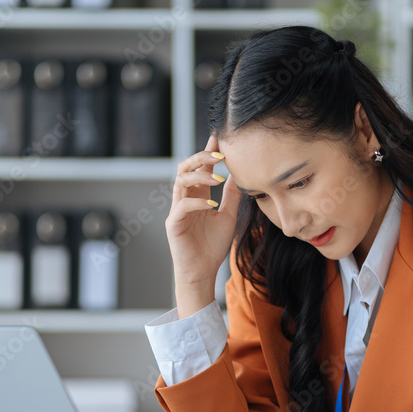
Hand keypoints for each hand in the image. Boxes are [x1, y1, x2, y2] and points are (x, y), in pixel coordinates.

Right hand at [166, 135, 240, 313]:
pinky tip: (212, 204)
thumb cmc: (212, 247)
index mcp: (196, 196)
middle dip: (200, 158)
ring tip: (217, 177)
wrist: (203, 273)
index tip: (218, 138)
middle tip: (218, 154)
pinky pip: (182, 206)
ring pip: (180, 182)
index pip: (199, 168)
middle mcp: (184, 200)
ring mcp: (177, 211)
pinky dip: (197, 202)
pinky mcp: (173, 225)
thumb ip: (231, 195)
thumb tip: (239, 174)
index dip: (206, 152)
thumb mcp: (228, 216)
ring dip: (199, 176)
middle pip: (184, 168)